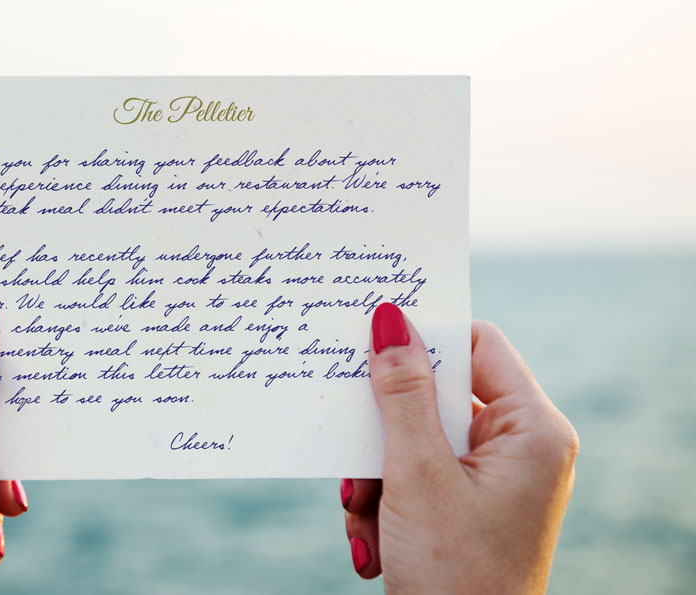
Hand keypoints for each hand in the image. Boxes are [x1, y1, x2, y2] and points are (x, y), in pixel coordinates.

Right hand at [341, 304, 578, 592]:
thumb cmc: (454, 575)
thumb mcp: (416, 474)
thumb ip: (400, 392)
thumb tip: (389, 318)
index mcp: (532, 430)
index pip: (477, 345)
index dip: (425, 336)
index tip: (371, 337)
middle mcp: (520, 448)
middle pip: (437, 396)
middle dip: (386, 431)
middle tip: (354, 451)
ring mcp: (494, 479)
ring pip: (416, 438)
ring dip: (377, 475)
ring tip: (364, 512)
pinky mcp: (468, 505)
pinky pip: (416, 473)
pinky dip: (386, 501)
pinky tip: (373, 540)